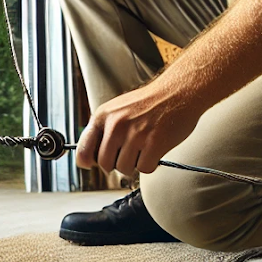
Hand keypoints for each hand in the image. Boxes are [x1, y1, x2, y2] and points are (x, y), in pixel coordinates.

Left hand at [74, 82, 198, 177]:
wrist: (178, 92)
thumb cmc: (150, 102)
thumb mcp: (118, 109)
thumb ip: (104, 130)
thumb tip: (91, 156)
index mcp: (104, 116)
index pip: (83, 150)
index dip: (88, 161)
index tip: (93, 163)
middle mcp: (116, 125)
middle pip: (104, 164)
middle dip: (116, 164)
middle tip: (127, 155)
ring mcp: (135, 134)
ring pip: (124, 169)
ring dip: (134, 164)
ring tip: (143, 149)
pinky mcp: (154, 143)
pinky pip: (144, 169)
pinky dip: (150, 164)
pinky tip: (154, 150)